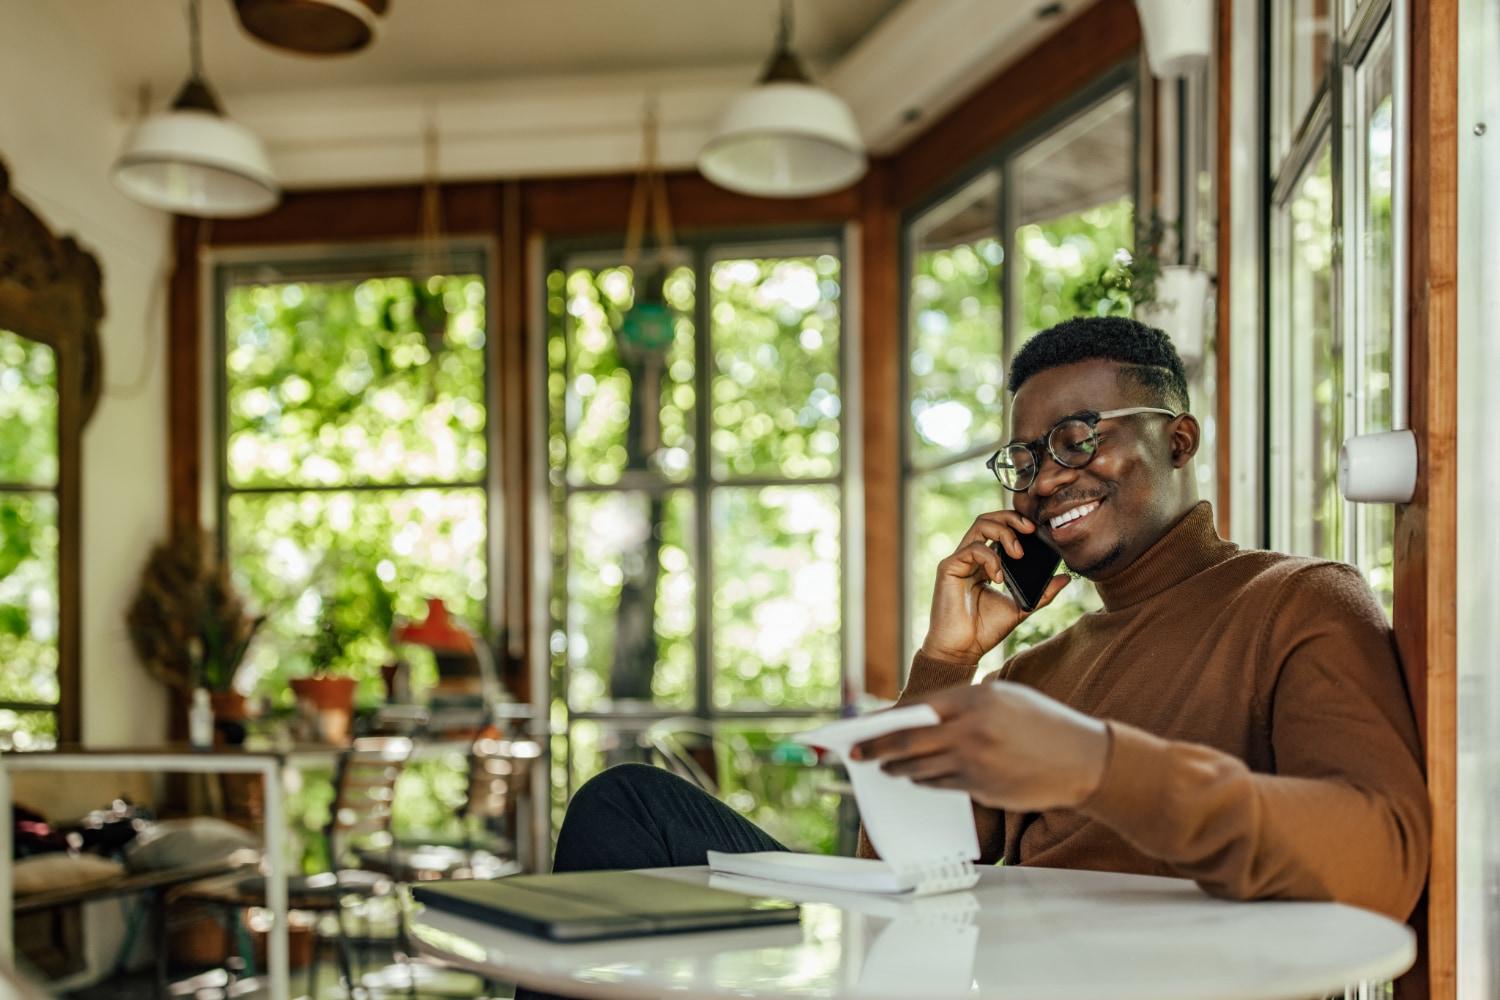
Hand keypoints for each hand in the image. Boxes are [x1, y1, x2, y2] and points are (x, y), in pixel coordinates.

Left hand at [850, 682, 1109, 811]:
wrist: (1083, 761)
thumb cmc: (1043, 724)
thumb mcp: (1004, 697)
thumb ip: (964, 704)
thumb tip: (920, 716)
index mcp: (973, 699)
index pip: (915, 709)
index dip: (884, 720)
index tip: (863, 726)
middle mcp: (969, 730)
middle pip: (907, 742)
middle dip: (876, 750)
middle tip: (855, 755)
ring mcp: (974, 762)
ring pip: (920, 768)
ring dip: (898, 768)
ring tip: (885, 766)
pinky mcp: (981, 788)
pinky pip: (941, 785)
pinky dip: (925, 781)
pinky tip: (917, 777)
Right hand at [920, 510, 1070, 663]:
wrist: (963, 649)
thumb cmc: (986, 629)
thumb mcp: (1021, 607)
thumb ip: (1042, 592)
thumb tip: (1066, 578)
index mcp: (985, 563)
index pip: (999, 529)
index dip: (1017, 523)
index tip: (1038, 531)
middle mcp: (971, 557)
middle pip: (988, 519)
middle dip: (1012, 518)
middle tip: (1031, 530)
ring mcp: (959, 560)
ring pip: (980, 525)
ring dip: (1004, 533)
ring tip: (1018, 554)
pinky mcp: (948, 567)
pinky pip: (973, 549)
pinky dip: (991, 559)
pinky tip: (998, 577)